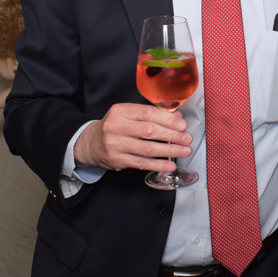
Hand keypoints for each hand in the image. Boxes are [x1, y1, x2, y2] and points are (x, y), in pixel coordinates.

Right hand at [75, 103, 192, 172]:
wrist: (90, 143)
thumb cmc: (115, 126)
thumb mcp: (129, 114)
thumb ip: (151, 114)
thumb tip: (177, 118)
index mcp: (120, 111)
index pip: (147, 113)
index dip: (167, 119)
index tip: (182, 125)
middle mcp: (116, 127)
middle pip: (149, 131)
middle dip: (172, 135)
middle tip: (187, 138)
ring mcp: (115, 145)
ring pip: (147, 149)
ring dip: (169, 151)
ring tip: (184, 151)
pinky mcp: (117, 160)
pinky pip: (141, 163)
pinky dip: (158, 165)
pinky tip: (170, 164)